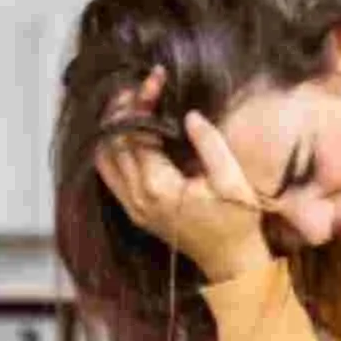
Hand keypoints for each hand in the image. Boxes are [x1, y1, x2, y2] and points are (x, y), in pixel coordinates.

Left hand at [95, 66, 272, 281]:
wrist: (232, 262)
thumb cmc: (237, 222)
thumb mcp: (233, 182)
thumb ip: (211, 145)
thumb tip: (189, 116)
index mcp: (158, 188)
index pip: (135, 135)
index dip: (141, 103)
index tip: (156, 79)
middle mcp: (136, 198)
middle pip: (112, 144)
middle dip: (123, 110)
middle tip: (141, 86)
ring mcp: (132, 207)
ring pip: (103, 160)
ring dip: (112, 129)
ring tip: (131, 105)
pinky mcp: (135, 211)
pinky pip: (110, 174)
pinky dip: (113, 148)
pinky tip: (129, 132)